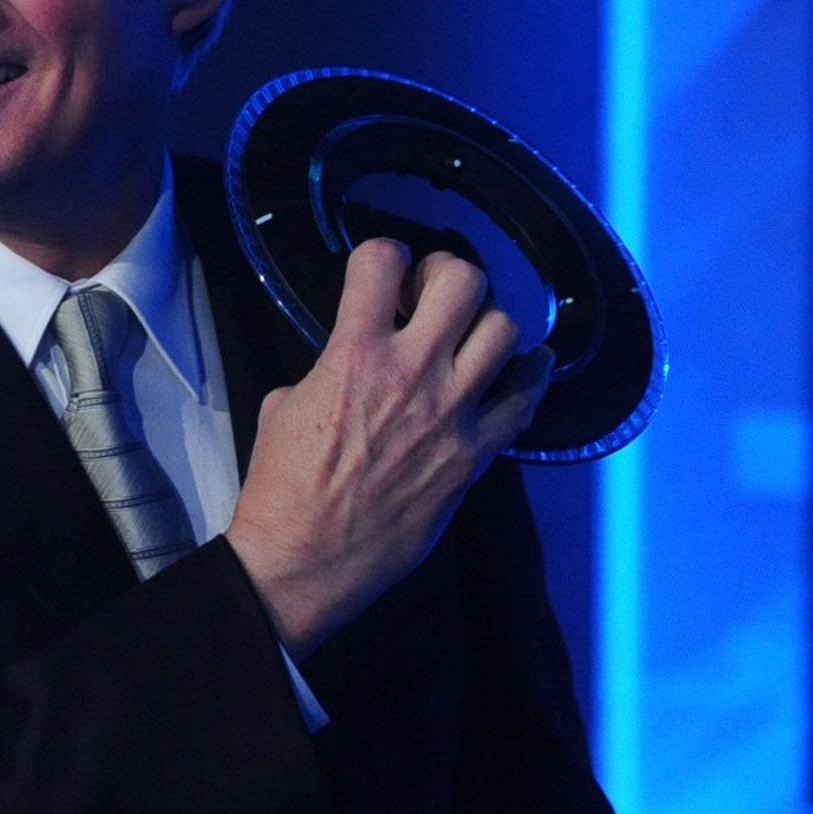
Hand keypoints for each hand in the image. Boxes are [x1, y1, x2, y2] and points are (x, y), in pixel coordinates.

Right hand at [225, 238, 553, 655]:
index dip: (384, 254)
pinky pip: (525, 401)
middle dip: (447, 277)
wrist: (304, 559)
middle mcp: (412, 373)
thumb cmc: (282, 486)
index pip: (382, 258)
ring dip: (486, 323)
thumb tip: (349, 363)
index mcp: (353, 354)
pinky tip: (525, 368)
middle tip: (432, 297)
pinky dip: (530, 376)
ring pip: (505, 330)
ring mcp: (452, 414)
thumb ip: (327, 368)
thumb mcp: (284, 404)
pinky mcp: (475, 456)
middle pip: (463, 281)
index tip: (384, 272)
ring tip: (471, 335)